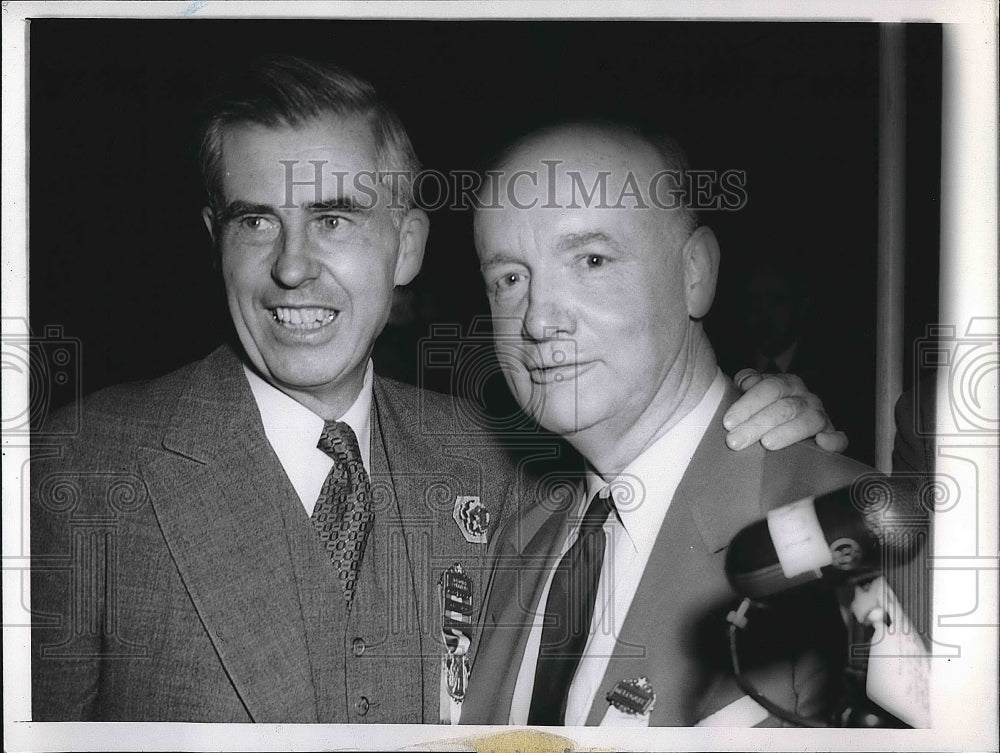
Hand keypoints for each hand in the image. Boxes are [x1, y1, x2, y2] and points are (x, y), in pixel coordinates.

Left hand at [723, 369, 848, 452]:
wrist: (785, 418)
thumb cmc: (763, 406)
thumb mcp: (752, 390)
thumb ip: (746, 382)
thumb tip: (746, 382)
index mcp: (786, 383)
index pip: (769, 389)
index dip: (748, 404)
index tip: (728, 422)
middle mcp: (805, 397)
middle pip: (784, 408)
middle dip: (757, 424)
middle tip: (735, 441)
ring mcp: (820, 416)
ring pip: (809, 421)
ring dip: (787, 433)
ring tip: (766, 444)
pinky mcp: (831, 435)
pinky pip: (839, 438)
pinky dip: (833, 441)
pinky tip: (821, 444)